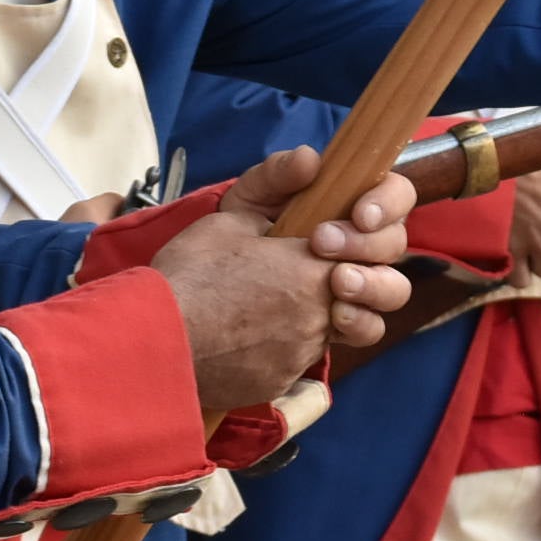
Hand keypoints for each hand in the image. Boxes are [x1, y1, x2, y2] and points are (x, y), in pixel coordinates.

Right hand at [153, 146, 416, 413]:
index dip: (364, 240)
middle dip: (371, 282)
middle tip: (336, 275)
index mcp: (314, 268)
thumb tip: (312, 159)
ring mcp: (302, 352)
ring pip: (350, 332)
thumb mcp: (229, 215)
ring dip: (337, 316)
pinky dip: (285, 344)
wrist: (153, 344)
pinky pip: (300, 360)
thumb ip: (275, 181)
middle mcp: (321, 315)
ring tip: (299, 304)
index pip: (379, 248)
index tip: (327, 240)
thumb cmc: (189, 275)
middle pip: (387, 297)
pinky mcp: (279, 381)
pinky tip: (251, 332)